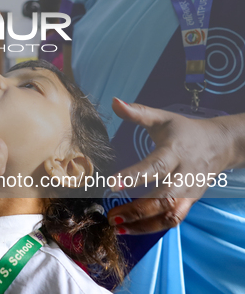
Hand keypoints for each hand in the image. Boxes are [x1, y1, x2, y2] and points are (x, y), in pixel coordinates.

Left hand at [107, 97, 235, 234]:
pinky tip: (132, 229)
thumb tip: (114, 102)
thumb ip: (138, 113)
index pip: (155, 166)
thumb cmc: (184, 130)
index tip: (111, 185)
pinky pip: (173, 219)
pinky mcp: (190, 202)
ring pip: (170, 213)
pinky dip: (153, 227)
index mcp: (175, 151)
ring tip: (118, 227)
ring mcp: (189, 191)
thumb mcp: (163, 118)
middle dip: (137, 209)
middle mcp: (184, 174)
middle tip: (111, 215)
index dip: (134, 177)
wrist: (221, 145)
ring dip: (143, 224)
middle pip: (163, 197)